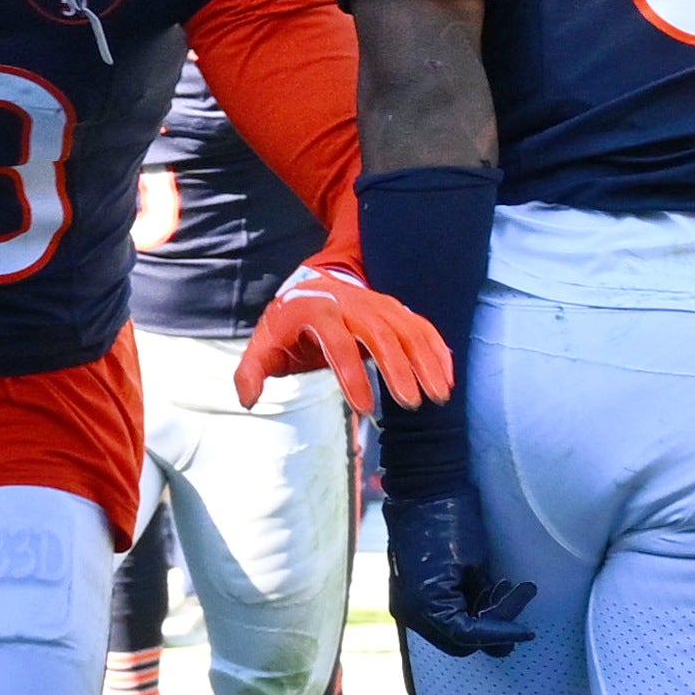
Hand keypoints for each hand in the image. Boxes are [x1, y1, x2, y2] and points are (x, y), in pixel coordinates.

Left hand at [232, 261, 454, 411]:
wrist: (313, 285)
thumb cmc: (289, 324)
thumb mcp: (264, 344)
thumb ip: (252, 371)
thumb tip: (248, 399)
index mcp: (318, 312)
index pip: (338, 343)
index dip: (352, 375)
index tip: (364, 409)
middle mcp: (353, 305)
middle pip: (380, 335)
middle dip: (398, 370)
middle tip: (410, 405)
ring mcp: (379, 304)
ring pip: (407, 330)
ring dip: (425, 362)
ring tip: (438, 396)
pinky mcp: (396, 310)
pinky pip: (422, 327)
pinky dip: (437, 351)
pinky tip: (445, 379)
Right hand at [380, 490, 535, 658]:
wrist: (423, 488)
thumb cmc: (451, 519)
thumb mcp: (476, 564)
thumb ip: (486, 602)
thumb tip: (498, 625)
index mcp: (425, 606)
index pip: (469, 637)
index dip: (502, 634)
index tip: (528, 631)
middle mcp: (411, 612)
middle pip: (459, 642)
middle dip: (491, 628)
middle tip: (515, 600)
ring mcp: (407, 603)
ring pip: (451, 630)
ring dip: (480, 616)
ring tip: (504, 586)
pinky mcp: (411, 592)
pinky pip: (442, 613)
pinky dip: (465, 607)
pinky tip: (486, 585)